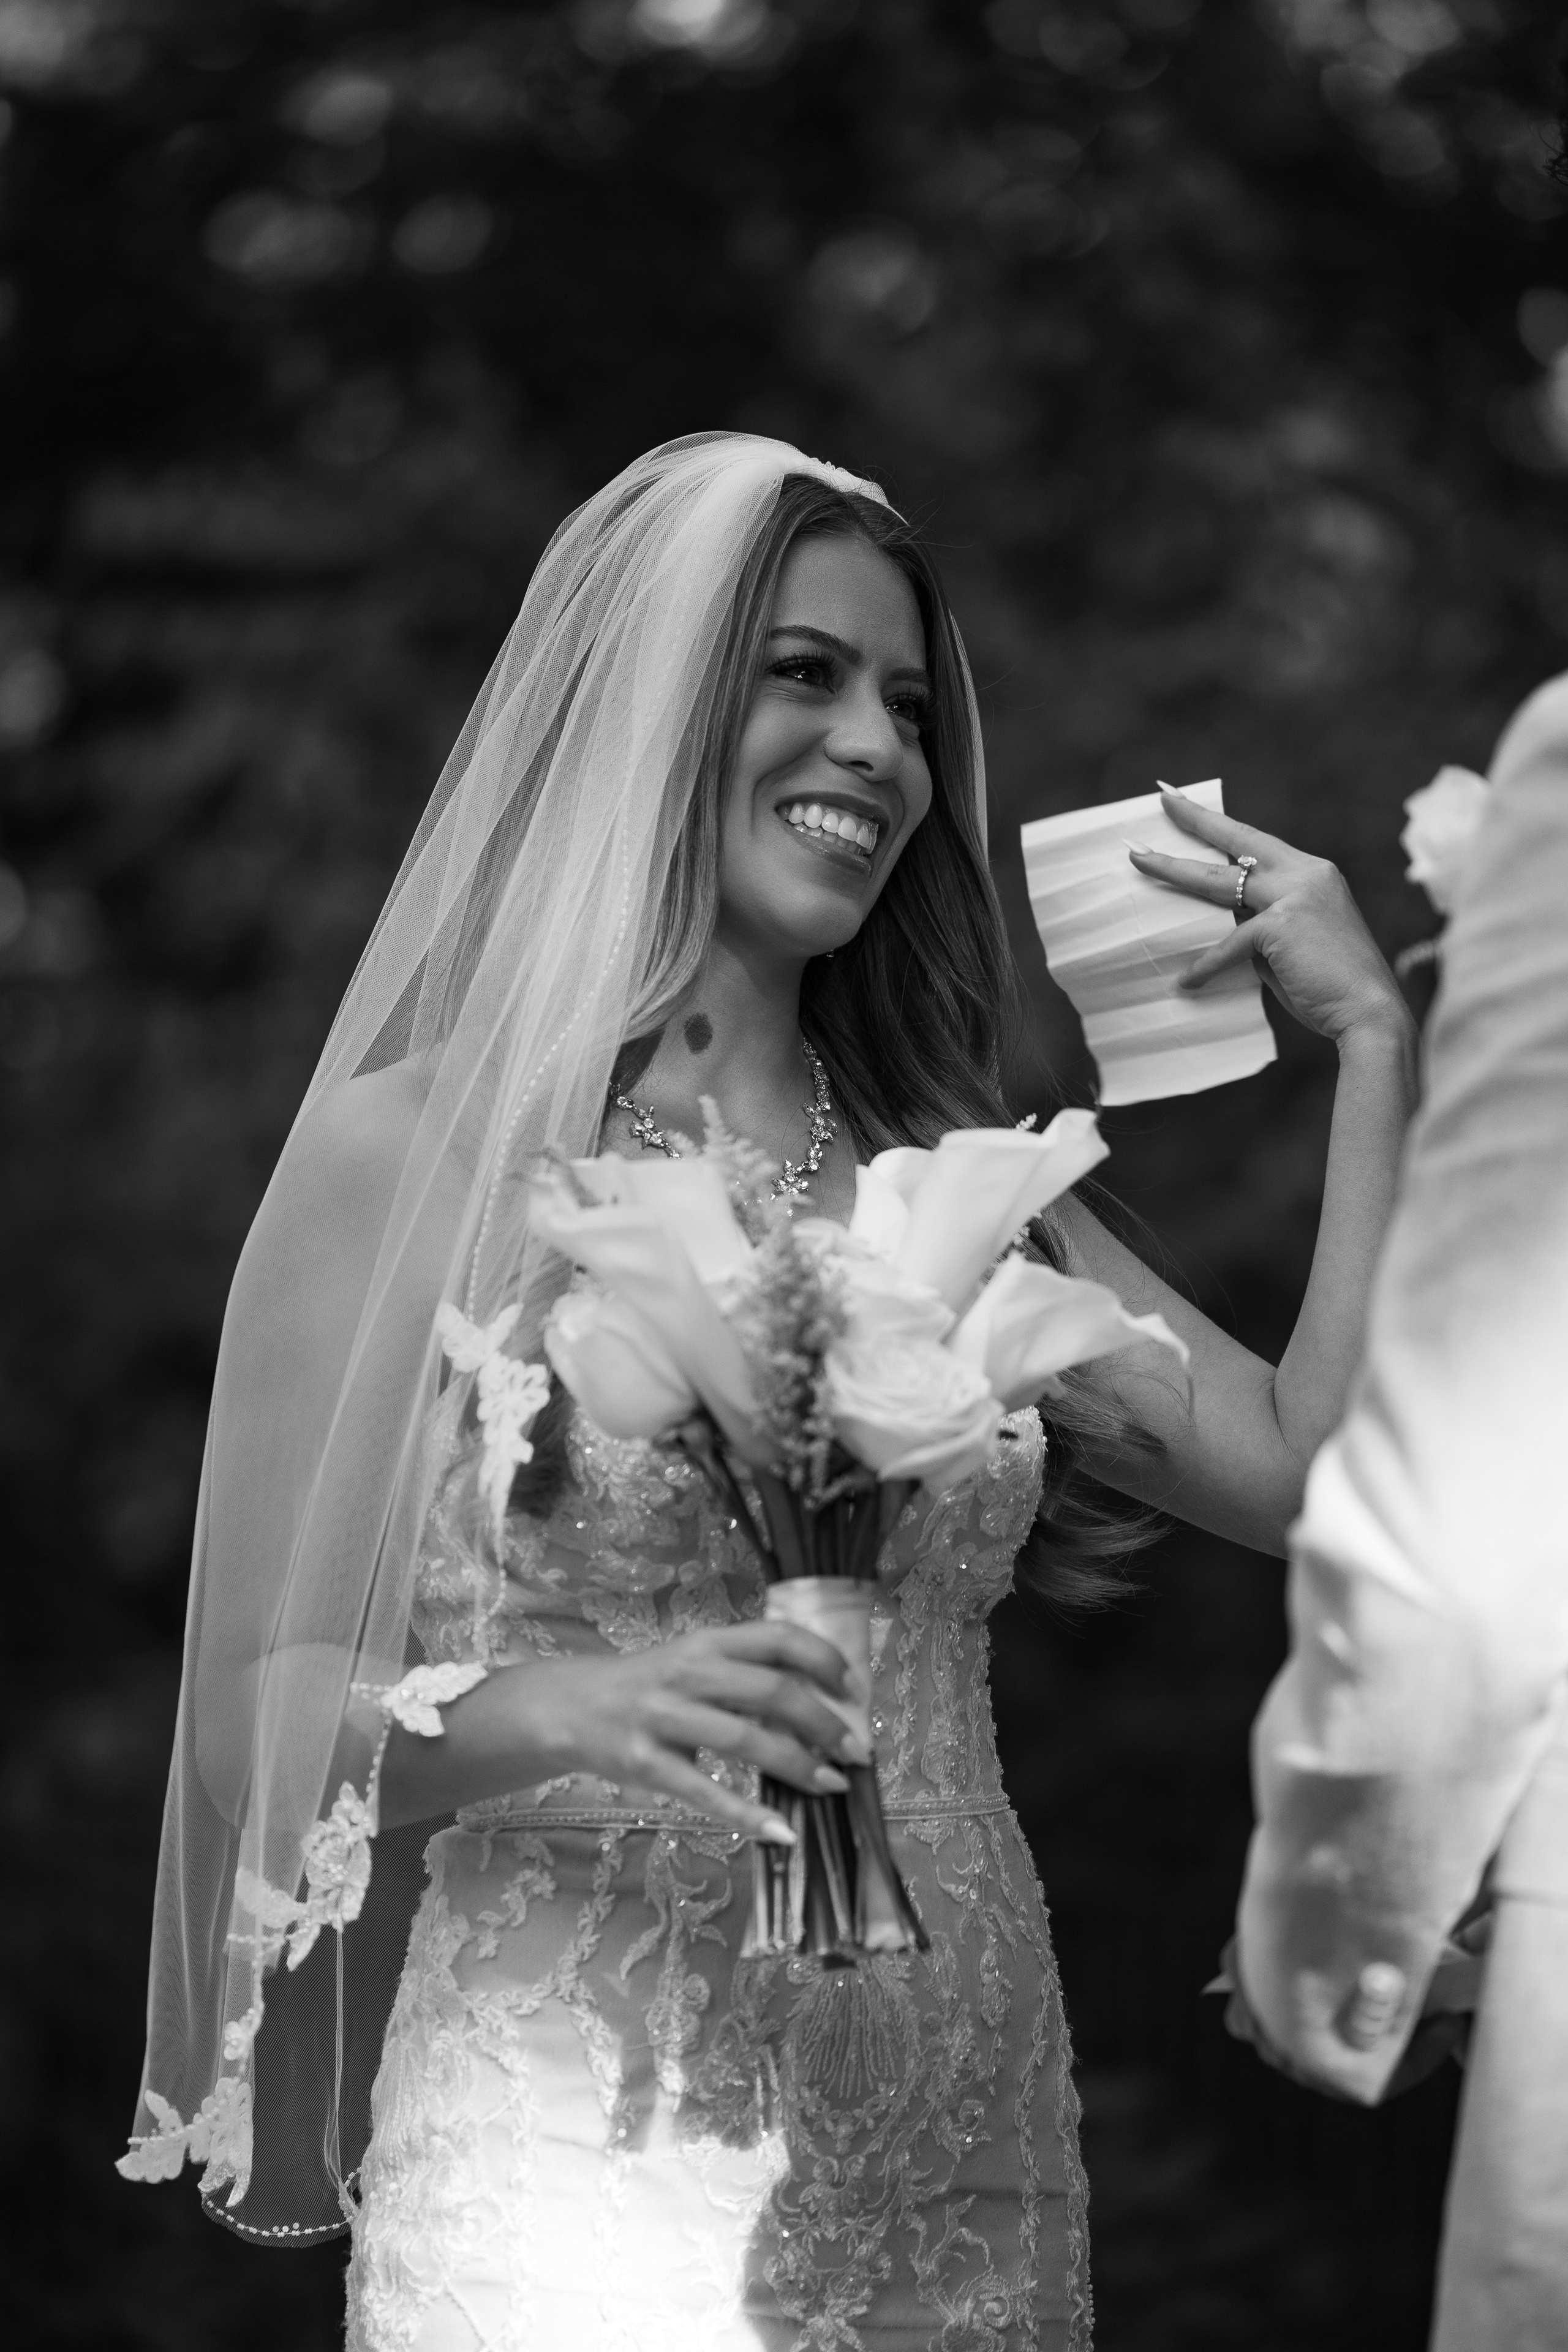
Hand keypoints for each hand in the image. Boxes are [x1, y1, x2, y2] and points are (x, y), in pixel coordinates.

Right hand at [505, 1619, 862, 1843]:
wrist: (571, 1707)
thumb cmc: (649, 1684)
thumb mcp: (694, 1661)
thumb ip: (746, 1673)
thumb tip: (821, 1701)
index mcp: (707, 1641)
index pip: (776, 1637)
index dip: (823, 1659)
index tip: (854, 1688)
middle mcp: (688, 1672)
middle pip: (772, 1692)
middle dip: (824, 1723)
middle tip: (855, 1750)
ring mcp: (664, 1718)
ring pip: (747, 1741)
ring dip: (800, 1765)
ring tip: (831, 1784)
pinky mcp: (646, 1765)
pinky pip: (707, 1794)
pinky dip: (750, 1814)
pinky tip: (782, 1832)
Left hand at [1128, 785, 1406, 1046]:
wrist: (1370, 1012)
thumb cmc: (1331, 984)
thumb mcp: (1294, 942)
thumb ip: (1261, 924)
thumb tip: (1225, 923)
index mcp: (1312, 873)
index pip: (1257, 840)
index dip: (1220, 823)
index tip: (1187, 802)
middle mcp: (1307, 874)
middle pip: (1237, 843)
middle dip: (1195, 822)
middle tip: (1162, 801)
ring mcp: (1296, 895)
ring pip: (1222, 882)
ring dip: (1175, 871)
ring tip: (1139, 861)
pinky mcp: (1282, 925)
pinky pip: (1230, 944)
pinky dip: (1206, 966)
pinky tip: (1186, 983)